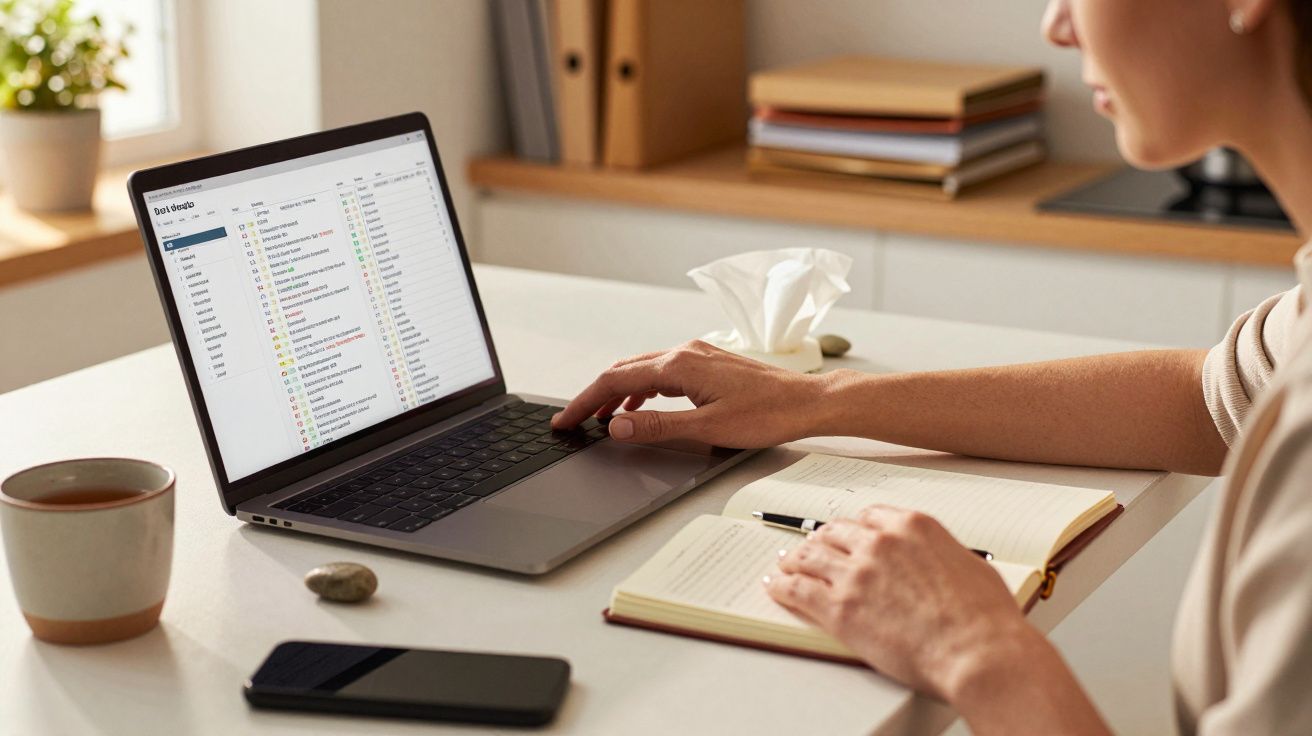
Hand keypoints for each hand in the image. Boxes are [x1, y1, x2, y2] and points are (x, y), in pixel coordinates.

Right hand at [550, 340, 838, 447]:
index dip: (585, 402)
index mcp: (680, 365)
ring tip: (601, 419)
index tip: (565, 421)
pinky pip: (662, 372)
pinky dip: (642, 389)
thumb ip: (658, 428)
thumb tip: (617, 428)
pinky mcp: (709, 363)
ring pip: (643, 370)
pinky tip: (641, 408)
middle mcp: (685, 352)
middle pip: (624, 370)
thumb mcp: (708, 429)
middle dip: (595, 395)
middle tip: (573, 420)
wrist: (809, 402)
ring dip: (618, 393)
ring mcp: (698, 354)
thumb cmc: (768, 415)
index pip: (616, 381)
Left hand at [766, 505, 1033, 699]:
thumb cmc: (984, 618)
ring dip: (795, 558)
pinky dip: (782, 585)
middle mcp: (880, 542)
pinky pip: (798, 589)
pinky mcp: (840, 607)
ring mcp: (856, 573)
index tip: (847, 533)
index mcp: (913, 527)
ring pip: (811, 555)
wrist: (976, 651)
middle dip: (821, 539)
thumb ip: (942, 557)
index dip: (854, 526)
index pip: (871, 516)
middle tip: (811, 546)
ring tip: (786, 563)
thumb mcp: (970, 567)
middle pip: (836, 532)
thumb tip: (938, 565)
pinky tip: (776, 585)